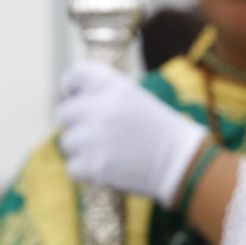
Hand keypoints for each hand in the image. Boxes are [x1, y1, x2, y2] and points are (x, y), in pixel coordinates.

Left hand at [56, 61, 208, 205]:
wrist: (181, 162)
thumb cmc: (159, 130)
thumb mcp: (134, 98)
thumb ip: (103, 95)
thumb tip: (69, 102)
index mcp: (112, 85)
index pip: (74, 74)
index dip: (71, 88)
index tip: (76, 98)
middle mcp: (100, 107)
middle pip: (64, 112)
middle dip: (78, 123)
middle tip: (101, 132)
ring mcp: (94, 138)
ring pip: (67, 141)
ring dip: (83, 148)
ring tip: (111, 151)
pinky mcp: (93, 165)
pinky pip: (72, 167)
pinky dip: (87, 170)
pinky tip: (109, 166)